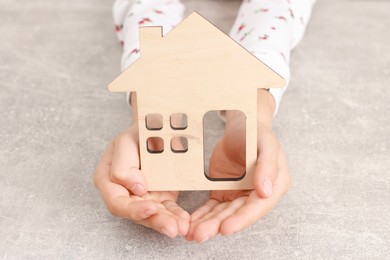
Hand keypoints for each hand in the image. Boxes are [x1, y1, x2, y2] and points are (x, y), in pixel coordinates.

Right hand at [93, 125, 189, 236]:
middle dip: (155, 221)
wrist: (152, 130)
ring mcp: (142, 197)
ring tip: (181, 227)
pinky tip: (185, 220)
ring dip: (168, 222)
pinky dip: (177, 215)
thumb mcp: (125, 141)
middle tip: (172, 227)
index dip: (133, 209)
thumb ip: (123, 164)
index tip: (152, 206)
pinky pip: (168, 210)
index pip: (116, 202)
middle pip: (136, 213)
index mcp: (107, 179)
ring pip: (153, 215)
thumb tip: (136, 188)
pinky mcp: (159, 197)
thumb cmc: (135, 135)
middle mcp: (123, 192)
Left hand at [186, 90, 290, 242]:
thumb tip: (267, 192)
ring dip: (208, 224)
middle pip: (239, 213)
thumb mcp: (266, 142)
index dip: (243, 219)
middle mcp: (258, 194)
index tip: (226, 228)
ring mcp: (240, 194)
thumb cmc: (256, 131)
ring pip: (224, 213)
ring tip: (192, 233)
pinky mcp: (224, 192)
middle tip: (201, 235)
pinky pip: (213, 206)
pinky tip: (191, 222)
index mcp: (275, 184)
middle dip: (219, 225)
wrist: (240, 125)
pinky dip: (202, 215)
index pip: (259, 205)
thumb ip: (268, 165)